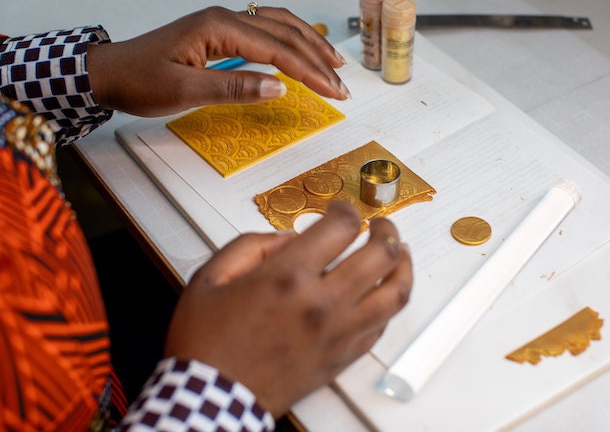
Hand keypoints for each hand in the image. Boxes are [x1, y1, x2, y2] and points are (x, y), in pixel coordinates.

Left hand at [86, 6, 349, 116]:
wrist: (109, 73)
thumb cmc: (140, 82)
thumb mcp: (184, 91)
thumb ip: (233, 88)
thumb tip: (279, 88)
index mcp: (219, 28)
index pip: (278, 50)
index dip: (310, 72)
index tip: (334, 92)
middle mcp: (226, 17)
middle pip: (285, 33)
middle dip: (317, 59)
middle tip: (342, 85)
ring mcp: (223, 21)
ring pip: (279, 25)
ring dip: (309, 43)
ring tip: (334, 64)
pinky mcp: (219, 31)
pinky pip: (265, 29)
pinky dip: (289, 40)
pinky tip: (300, 51)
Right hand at [164, 200, 412, 416]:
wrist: (212, 399)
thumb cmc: (207, 344)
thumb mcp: (210, 277)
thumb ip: (251, 245)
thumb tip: (288, 238)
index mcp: (287, 276)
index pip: (341, 227)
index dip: (347, 210)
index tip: (341, 210)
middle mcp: (320, 303)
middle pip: (380, 254)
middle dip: (385, 230)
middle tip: (380, 225)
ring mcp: (337, 333)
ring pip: (395, 293)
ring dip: (403, 266)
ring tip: (399, 253)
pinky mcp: (342, 358)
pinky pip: (382, 326)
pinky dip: (389, 304)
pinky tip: (383, 292)